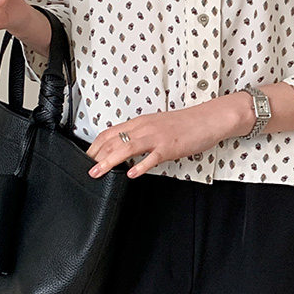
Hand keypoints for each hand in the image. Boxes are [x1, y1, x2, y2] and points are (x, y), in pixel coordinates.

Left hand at [85, 99, 245, 178]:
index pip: (110, 132)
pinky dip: (140, 166)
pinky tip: (131, 174)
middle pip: (114, 140)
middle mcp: (145, 127)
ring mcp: (157, 137)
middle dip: (96, 155)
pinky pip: (152, 157)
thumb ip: (141, 135)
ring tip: (97, 173)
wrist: (208, 119)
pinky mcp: (169, 146)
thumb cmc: (185, 124)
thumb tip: (126, 149)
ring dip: (109, 161)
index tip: (87, 157)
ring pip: (127, 148)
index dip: (95, 145)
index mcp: (141, 122)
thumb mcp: (157, 126)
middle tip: (86, 169)